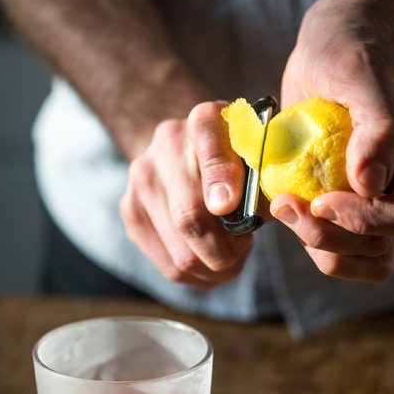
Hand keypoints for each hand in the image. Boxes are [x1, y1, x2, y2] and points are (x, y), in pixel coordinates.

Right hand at [119, 102, 252, 287]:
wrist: (189, 149)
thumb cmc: (238, 161)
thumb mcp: (259, 159)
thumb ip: (263, 181)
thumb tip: (252, 216)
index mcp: (206, 119)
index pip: (210, 142)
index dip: (219, 177)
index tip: (228, 206)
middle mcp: (166, 142)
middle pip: (190, 216)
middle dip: (225, 250)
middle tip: (244, 250)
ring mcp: (142, 176)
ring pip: (180, 252)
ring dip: (214, 268)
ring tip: (230, 257)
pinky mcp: (129, 209)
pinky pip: (168, 265)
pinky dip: (196, 275)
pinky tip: (210, 262)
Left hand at [270, 0, 393, 281]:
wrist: (326, 46)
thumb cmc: (350, 50)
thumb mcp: (364, 74)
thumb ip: (378, 126)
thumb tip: (372, 184)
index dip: (368, 222)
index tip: (322, 200)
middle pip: (379, 249)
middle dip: (333, 238)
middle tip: (288, 206)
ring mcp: (369, 198)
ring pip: (353, 255)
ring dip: (314, 243)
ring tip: (283, 206)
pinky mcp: (337, 198)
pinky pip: (324, 238)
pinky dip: (301, 231)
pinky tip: (280, 200)